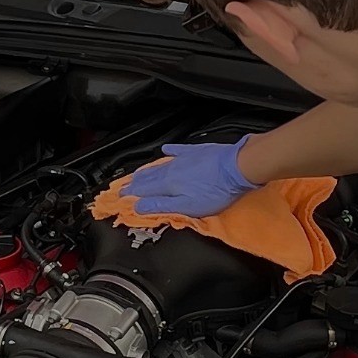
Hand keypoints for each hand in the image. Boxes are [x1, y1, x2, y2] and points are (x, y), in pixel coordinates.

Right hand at [120, 137, 254, 216]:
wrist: (237, 167)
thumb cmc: (216, 190)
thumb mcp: (187, 206)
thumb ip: (161, 206)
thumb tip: (139, 207)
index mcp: (168, 184)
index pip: (143, 190)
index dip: (130, 194)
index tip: (119, 197)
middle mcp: (172, 169)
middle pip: (148, 177)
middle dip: (134, 183)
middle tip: (124, 186)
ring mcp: (184, 159)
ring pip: (159, 165)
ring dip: (146, 170)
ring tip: (137, 173)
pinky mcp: (197, 152)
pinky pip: (178, 150)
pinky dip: (169, 151)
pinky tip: (165, 150)